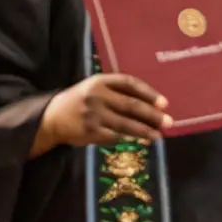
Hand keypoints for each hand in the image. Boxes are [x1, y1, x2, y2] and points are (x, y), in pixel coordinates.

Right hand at [35, 74, 168, 153]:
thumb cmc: (79, 101)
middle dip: (152, 114)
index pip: (129, 83)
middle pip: (131, 105)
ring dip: (145, 130)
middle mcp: (97, 95)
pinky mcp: (92, 131)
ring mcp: (94, 114)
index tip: (164, 102)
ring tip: (158, 136)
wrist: (53, 117)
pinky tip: (141, 141)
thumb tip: (148, 103)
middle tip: (168, 122)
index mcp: (99, 80)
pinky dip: (130, 138)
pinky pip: (116, 136)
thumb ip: (116, 91)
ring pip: (126, 124)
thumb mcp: (94, 88)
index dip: (148, 92)